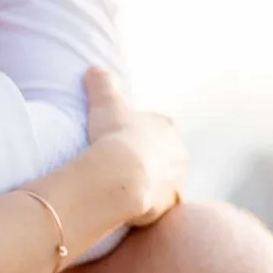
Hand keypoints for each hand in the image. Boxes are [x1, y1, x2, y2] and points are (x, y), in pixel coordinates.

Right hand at [85, 67, 188, 226]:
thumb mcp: (104, 103)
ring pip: (166, 180)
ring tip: (126, 186)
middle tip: (126, 163)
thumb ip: (102, 84)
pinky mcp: (170, 204)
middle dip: (153, 158)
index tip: (130, 135)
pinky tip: (129, 204)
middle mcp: (178, 153)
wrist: (121, 175)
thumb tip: (94, 67)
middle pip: (169, 155)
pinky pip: (159, 204)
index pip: (162, 125)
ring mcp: (177, 180)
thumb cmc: (114, 135)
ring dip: (152, 182)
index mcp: (165, 127)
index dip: (147, 130)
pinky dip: (148, 204)